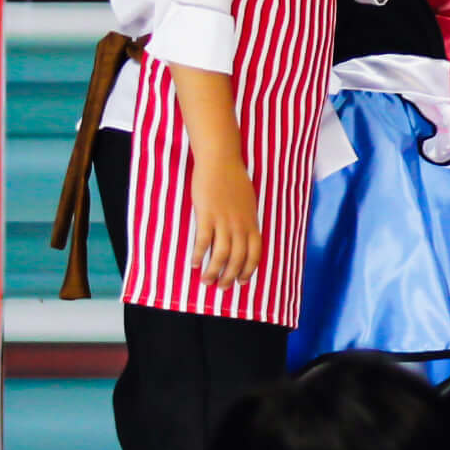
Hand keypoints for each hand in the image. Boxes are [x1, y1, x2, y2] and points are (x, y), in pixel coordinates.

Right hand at [189, 160, 261, 285]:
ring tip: (206, 281)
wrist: (221, 161)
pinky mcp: (207, 215)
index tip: (243, 282)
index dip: (249, 270)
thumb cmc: (234, 180)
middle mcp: (240, 224)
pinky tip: (194, 264)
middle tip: (222, 288)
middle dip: (230, 277)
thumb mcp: (248, 202)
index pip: (255, 253)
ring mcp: (224, 220)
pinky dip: (198, 255)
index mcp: (252, 221)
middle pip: (238, 258)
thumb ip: (246, 220)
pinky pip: (203, 241)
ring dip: (213, 272)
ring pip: (221, 255)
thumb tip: (244, 237)